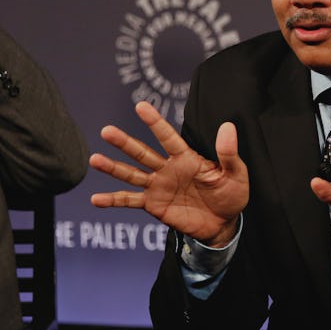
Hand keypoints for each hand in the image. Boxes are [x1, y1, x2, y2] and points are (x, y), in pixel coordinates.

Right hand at [89, 101, 248, 246]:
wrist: (224, 224)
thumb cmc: (232, 195)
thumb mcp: (236, 174)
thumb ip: (228, 153)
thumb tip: (228, 126)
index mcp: (187, 158)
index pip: (168, 137)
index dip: (155, 122)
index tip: (141, 106)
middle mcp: (168, 169)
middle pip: (143, 153)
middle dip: (125, 143)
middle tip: (107, 131)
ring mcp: (158, 186)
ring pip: (132, 174)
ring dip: (113, 167)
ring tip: (94, 159)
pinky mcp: (153, 205)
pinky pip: (130, 201)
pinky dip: (113, 200)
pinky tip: (96, 199)